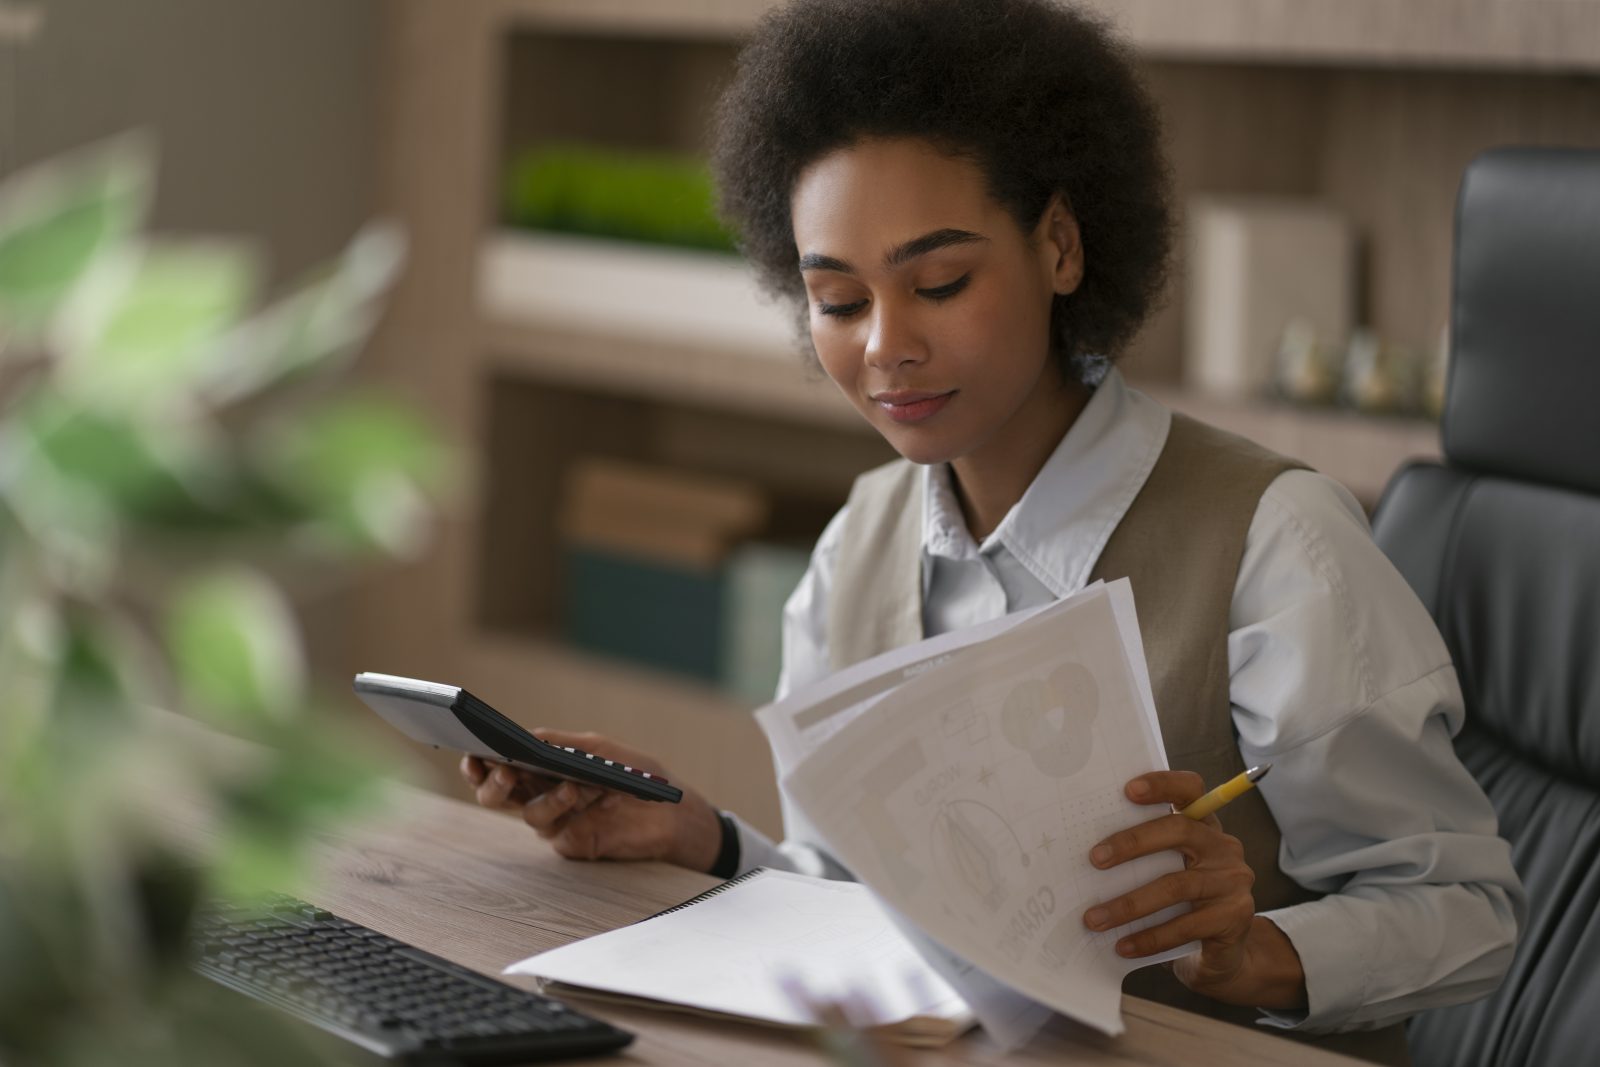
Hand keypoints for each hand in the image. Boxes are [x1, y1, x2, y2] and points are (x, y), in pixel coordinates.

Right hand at [459, 730, 724, 872]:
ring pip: (529, 813)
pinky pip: (557, 831)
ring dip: (545, 797)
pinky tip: (578, 796)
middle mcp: (541, 795)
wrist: (672, 810)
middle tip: (504, 772)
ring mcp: (556, 821)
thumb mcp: (599, 749)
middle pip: (499, 795)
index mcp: (541, 768)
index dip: (479, 764)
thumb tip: (528, 738)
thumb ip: (562, 743)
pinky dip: (566, 812)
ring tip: (569, 785)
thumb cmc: (635, 772)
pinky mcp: (573, 843)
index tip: (474, 756)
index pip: (498, 766)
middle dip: (494, 785)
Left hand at [1080, 770, 1306, 1009]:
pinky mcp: (1234, 917)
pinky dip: (1149, 938)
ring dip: (1130, 904)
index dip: (1162, 784)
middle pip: (1180, 831)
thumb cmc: (1182, 905)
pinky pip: (1185, 926)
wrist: (1224, 955)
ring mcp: (1232, 881)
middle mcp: (1223, 847)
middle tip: (1094, 859)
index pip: (1190, 790)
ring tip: (1095, 919)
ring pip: (1176, 885)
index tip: (1127, 789)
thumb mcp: (1168, 871)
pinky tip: (1123, 946)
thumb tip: (1087, 853)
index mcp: (1204, 826)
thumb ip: (1144, 855)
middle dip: (1133, 843)